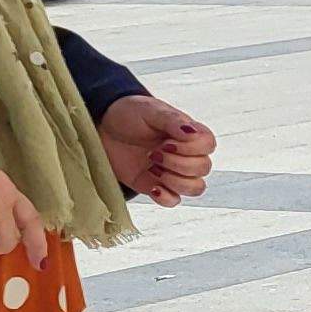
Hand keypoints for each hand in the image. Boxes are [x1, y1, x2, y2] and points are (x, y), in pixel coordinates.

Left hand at [100, 95, 215, 206]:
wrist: (101, 127)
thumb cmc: (129, 114)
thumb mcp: (150, 110)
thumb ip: (173, 120)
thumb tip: (193, 133)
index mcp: (189, 133)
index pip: (209, 145)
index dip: (192, 148)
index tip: (167, 141)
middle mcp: (186, 154)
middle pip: (204, 168)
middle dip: (178, 163)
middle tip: (153, 153)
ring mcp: (172, 172)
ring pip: (196, 188)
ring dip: (175, 181)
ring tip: (153, 167)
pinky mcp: (156, 186)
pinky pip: (174, 201)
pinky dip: (166, 197)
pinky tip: (152, 186)